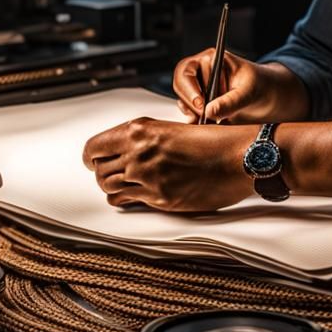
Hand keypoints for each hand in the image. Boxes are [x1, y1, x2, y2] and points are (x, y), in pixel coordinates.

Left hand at [82, 117, 254, 211]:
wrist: (239, 157)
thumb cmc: (213, 141)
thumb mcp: (171, 129)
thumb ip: (145, 139)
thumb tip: (124, 152)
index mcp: (140, 130)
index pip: (95, 148)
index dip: (92, 157)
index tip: (95, 161)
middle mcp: (139, 153)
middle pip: (99, 170)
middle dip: (103, 173)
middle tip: (112, 174)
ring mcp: (148, 178)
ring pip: (109, 188)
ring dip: (114, 187)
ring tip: (124, 186)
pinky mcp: (160, 198)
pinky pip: (128, 202)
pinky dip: (127, 200)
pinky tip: (135, 196)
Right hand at [172, 50, 309, 123]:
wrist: (268, 96)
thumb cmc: (261, 84)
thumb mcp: (250, 91)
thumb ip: (231, 101)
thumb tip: (209, 112)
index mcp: (211, 59)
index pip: (186, 70)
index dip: (189, 88)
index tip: (201, 105)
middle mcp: (201, 72)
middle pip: (181, 87)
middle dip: (192, 105)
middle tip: (207, 117)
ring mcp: (200, 89)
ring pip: (184, 102)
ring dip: (194, 115)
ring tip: (215, 120)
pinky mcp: (202, 105)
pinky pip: (191, 114)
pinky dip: (198, 121)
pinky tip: (214, 123)